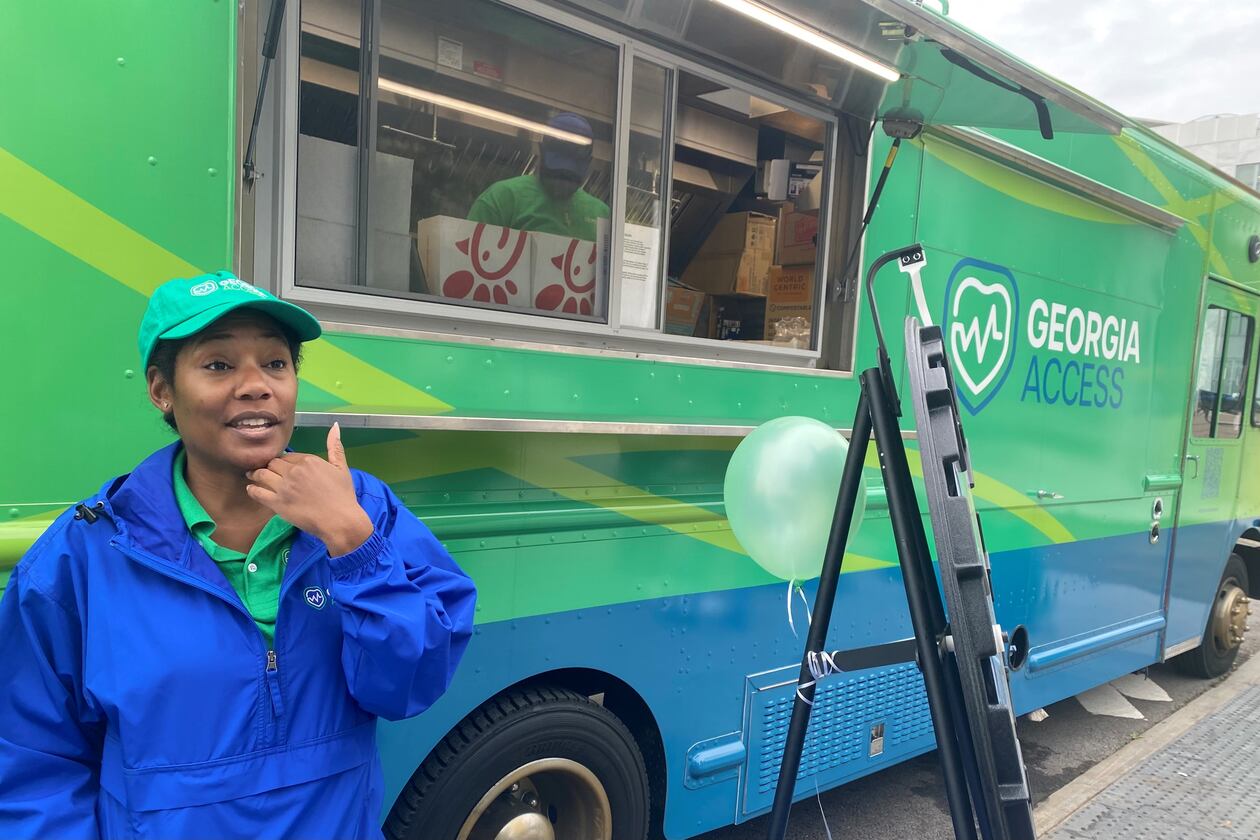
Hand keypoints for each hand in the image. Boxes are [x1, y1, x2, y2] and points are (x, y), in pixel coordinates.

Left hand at [246, 423, 373, 555]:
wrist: (340, 520)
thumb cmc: (343, 495)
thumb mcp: (342, 468)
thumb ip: (335, 446)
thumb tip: (335, 425)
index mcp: (308, 460)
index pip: (288, 455)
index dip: (283, 460)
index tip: (281, 466)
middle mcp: (294, 471)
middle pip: (273, 463)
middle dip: (268, 466)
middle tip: (264, 470)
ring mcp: (284, 487)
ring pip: (262, 474)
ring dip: (255, 474)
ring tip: (252, 475)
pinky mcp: (277, 503)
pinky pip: (258, 493)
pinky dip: (252, 490)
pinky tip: (251, 489)